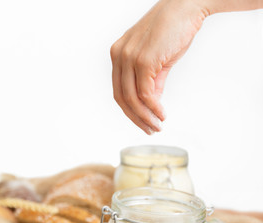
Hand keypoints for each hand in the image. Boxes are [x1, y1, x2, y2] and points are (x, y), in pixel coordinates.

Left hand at [110, 0, 208, 133]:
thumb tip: (151, 102)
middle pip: (121, 97)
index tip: (141, 120)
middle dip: (135, 118)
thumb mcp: (156, 59)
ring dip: (144, 116)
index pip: (119, 90)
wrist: (185, 7)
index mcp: (118, 54)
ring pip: (131, 98)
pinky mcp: (143, 60)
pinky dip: (153, 108)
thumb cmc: (171, 30)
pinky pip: (145, 93)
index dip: (129, 110)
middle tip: (149, 129)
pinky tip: (161, 114)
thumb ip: (152, 81)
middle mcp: (119, 56)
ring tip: (156, 125)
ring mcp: (129, 57)